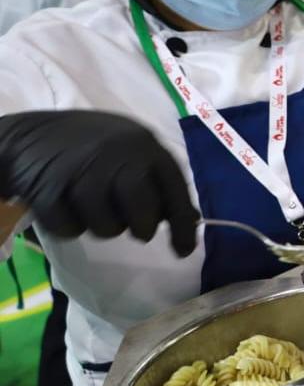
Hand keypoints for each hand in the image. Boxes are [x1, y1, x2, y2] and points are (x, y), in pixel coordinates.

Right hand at [0, 111, 198, 255]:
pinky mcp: (48, 188)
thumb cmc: (90, 146)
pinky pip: (70, 228)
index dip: (182, 222)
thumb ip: (158, 180)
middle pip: (143, 209)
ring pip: (107, 226)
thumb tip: (191, 219)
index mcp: (144, 144)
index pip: (174, 187)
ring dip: (102, 226)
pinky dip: (69, 226)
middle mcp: (117, 154)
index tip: (185, 250)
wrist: (31, 135)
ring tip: (91, 206)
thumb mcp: (130, 151)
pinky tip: (64, 205)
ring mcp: (81, 170)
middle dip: (142, 228)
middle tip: (136, 229)